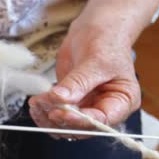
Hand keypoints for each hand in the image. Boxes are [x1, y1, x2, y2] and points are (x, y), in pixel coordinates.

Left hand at [28, 23, 141, 138]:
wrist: (96, 29)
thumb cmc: (106, 42)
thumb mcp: (96, 61)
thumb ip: (78, 82)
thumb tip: (60, 99)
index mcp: (123, 102)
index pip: (102, 121)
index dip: (80, 121)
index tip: (60, 113)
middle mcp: (105, 109)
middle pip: (82, 128)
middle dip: (61, 119)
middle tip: (44, 105)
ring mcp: (87, 108)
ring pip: (67, 126)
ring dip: (49, 119)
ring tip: (36, 103)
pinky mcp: (71, 104)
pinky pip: (57, 117)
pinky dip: (44, 113)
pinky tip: (36, 104)